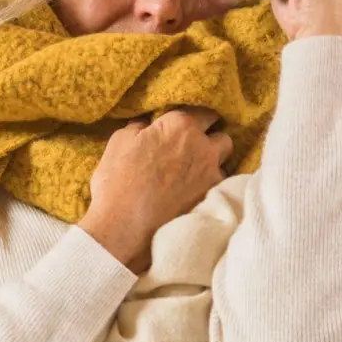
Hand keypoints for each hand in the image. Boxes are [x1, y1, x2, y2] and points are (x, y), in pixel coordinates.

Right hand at [78, 109, 233, 271]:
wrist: (124, 230)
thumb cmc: (117, 182)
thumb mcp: (119, 142)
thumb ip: (140, 128)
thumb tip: (147, 125)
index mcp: (180, 125)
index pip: (205, 111)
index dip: (197, 118)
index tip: (189, 124)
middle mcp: (203, 146)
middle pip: (222, 136)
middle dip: (211, 139)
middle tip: (194, 149)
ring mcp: (211, 175)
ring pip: (224, 162)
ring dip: (213, 164)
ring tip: (195, 174)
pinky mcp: (212, 200)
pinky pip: (220, 187)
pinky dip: (210, 187)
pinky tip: (194, 193)